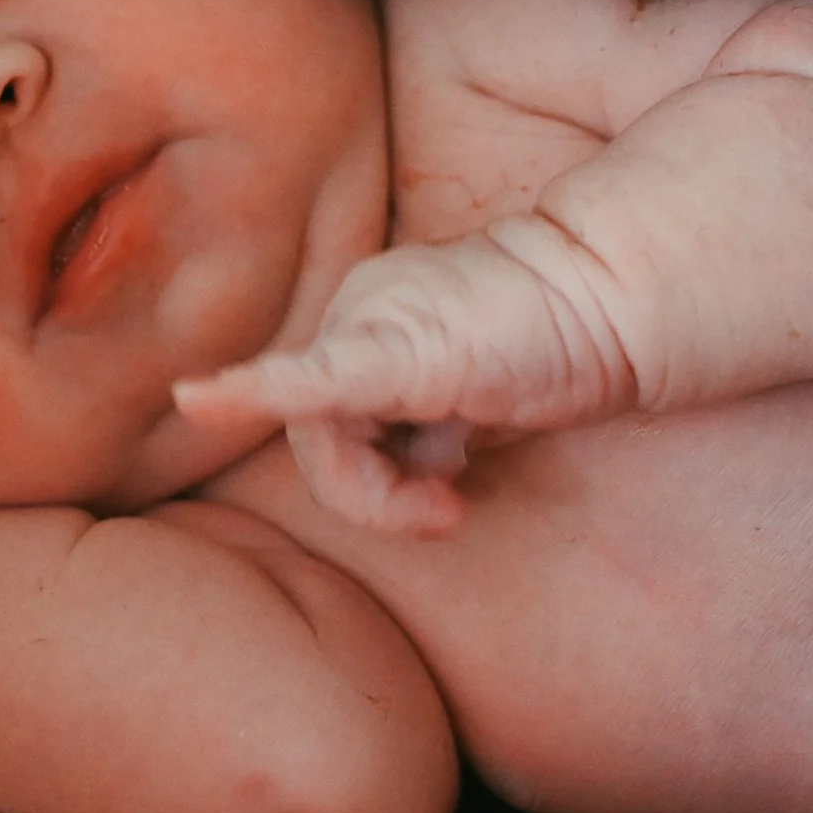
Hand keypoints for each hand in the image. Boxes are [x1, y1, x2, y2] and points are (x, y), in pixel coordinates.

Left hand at [176, 221, 636, 533]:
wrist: (612, 299)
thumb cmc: (558, 347)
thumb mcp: (476, 406)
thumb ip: (431, 433)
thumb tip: (421, 477)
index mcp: (369, 322)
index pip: (328, 423)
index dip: (375, 484)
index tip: (445, 508)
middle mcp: (355, 310)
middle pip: (318, 439)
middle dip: (378, 499)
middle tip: (447, 513)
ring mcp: (368, 319)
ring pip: (323, 441)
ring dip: (384, 498)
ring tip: (450, 501)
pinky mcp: (394, 345)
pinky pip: (307, 384)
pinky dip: (251, 393)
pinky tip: (200, 395)